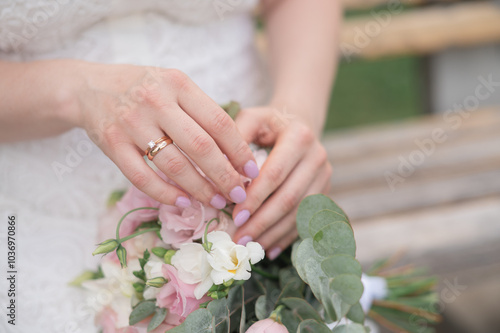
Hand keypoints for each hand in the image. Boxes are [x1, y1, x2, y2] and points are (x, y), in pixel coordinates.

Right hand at [69, 63, 258, 208]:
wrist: (89, 87)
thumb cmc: (143, 89)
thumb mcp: (174, 85)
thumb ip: (200, 110)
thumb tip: (235, 151)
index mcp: (178, 83)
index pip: (218, 121)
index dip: (239, 150)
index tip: (251, 170)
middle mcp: (156, 100)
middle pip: (200, 146)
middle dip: (224, 175)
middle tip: (238, 194)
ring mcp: (131, 122)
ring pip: (174, 165)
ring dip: (199, 188)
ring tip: (215, 201)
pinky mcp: (111, 143)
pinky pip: (142, 177)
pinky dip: (165, 193)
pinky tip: (183, 202)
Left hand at [231, 106, 331, 258]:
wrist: (298, 125)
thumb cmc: (267, 124)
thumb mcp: (252, 119)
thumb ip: (236, 136)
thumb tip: (220, 169)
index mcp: (300, 136)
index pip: (274, 174)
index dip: (255, 198)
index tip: (235, 216)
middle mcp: (317, 157)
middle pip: (289, 197)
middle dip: (262, 222)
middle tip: (239, 239)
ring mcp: (324, 176)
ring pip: (299, 212)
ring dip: (273, 233)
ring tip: (250, 247)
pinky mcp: (324, 191)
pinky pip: (306, 219)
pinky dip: (286, 237)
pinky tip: (269, 249)